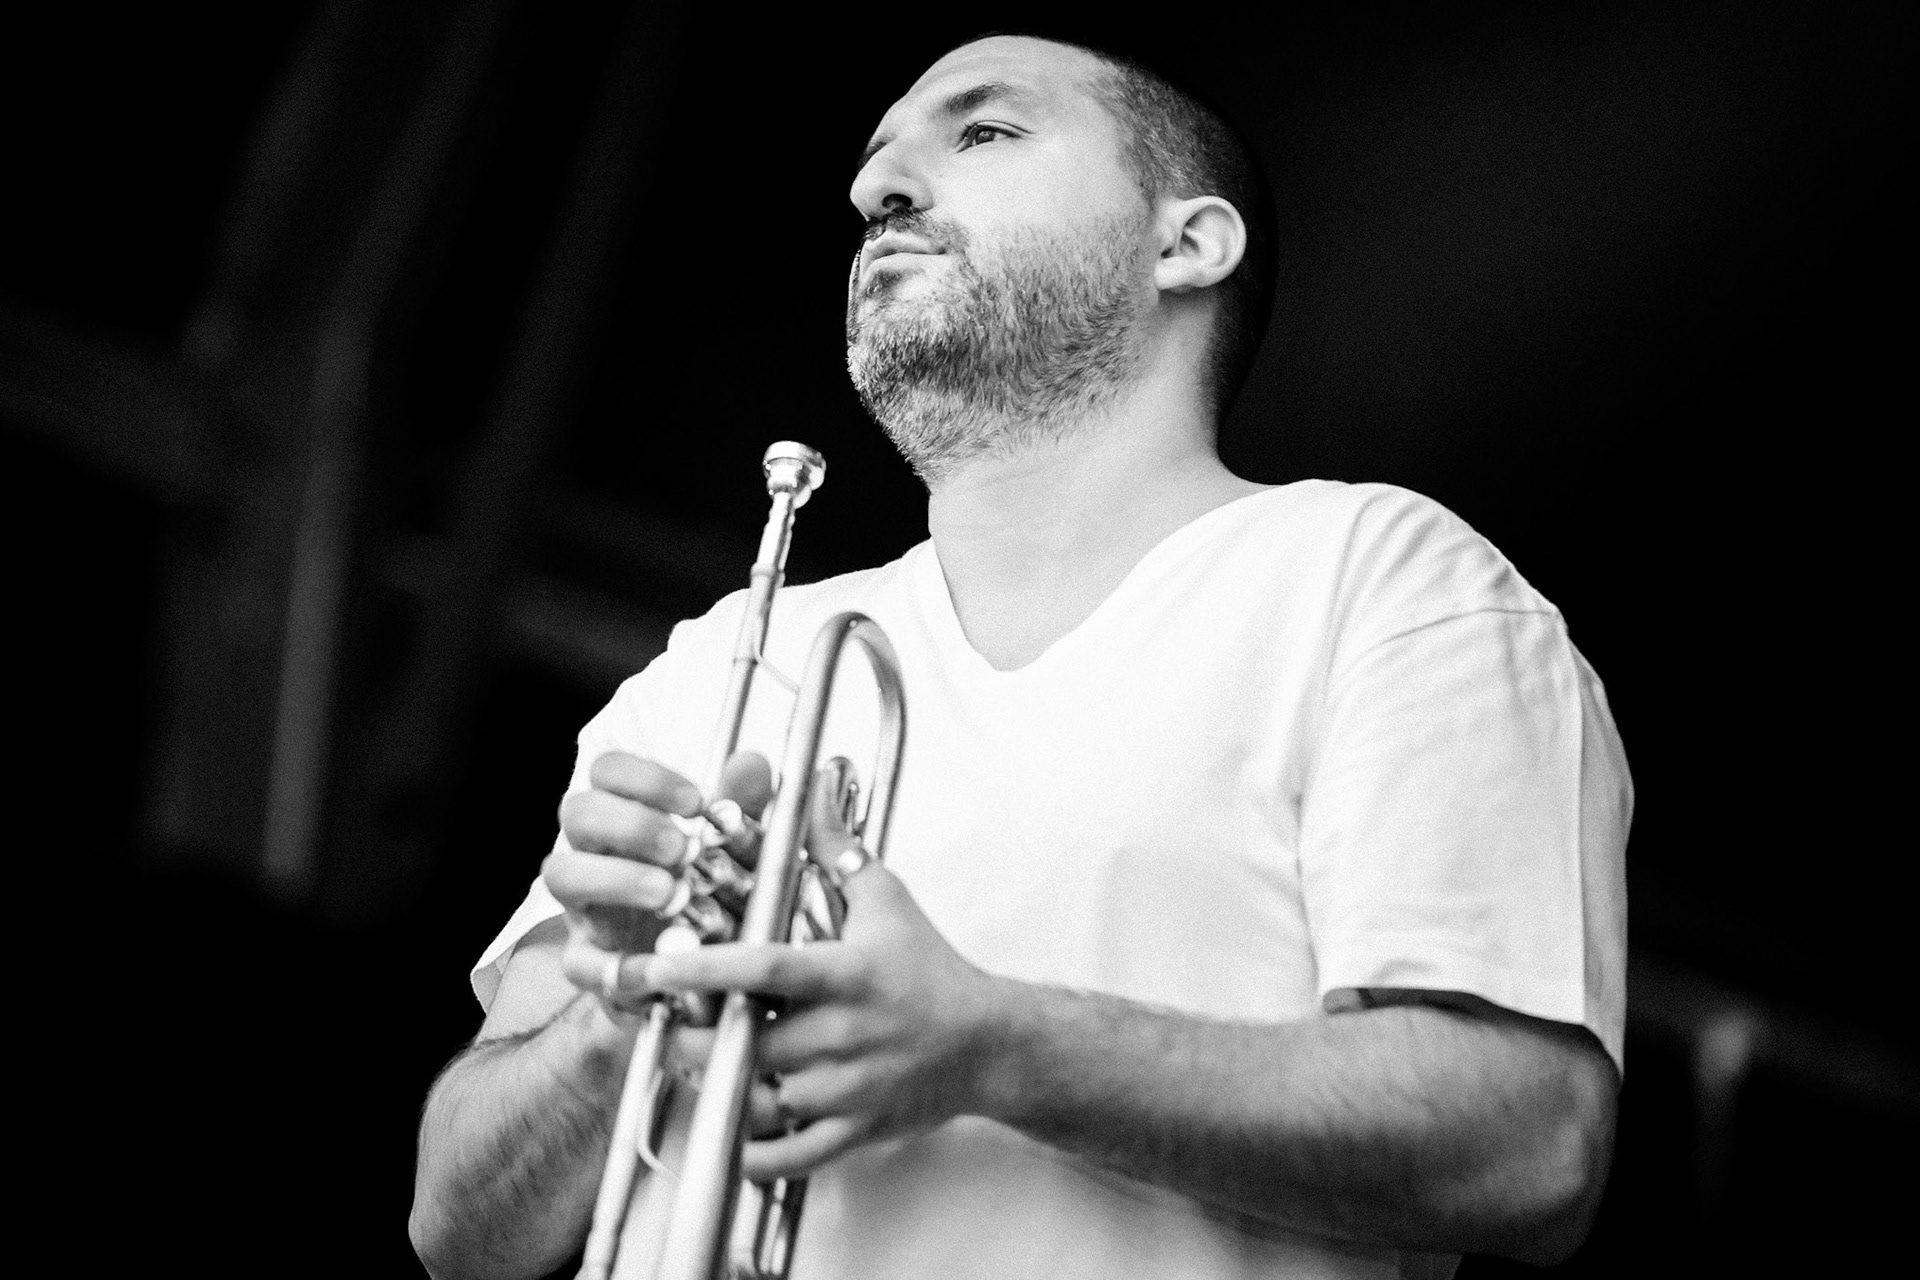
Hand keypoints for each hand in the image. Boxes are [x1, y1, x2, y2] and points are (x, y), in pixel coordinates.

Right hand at [545, 750, 771, 1009]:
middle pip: (579, 812)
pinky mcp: (588, 963)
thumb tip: (752, 761)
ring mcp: (583, 907)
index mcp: (624, 814)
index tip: (695, 803)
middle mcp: (594, 852)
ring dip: (616, 879)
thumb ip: (740, 806)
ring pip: (562, 874)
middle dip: (631, 825)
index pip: (608, 771)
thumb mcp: (734, 846)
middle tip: (681, 848)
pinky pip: (578, 963)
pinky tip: (653, 967)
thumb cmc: (708, 889)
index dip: (647, 778)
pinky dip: (613, 966)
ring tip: (668, 893)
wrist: (697, 966)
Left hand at [646, 860, 1005, 1182]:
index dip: (705, 969)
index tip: (659, 968)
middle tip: (671, 1023)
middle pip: (743, 1046)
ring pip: (755, 1104)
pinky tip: (735, 1133)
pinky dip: (753, 1154)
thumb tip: (817, 793)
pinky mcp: (854, 1132)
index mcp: (846, 976)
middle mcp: (843, 1036)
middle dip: (696, 1039)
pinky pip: (787, 1158)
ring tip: (704, 1066)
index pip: (763, 970)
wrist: (989, 1044)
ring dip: (720, 1091)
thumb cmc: (931, 970)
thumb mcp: (888, 901)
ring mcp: (848, 1090)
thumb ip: (840, 850)